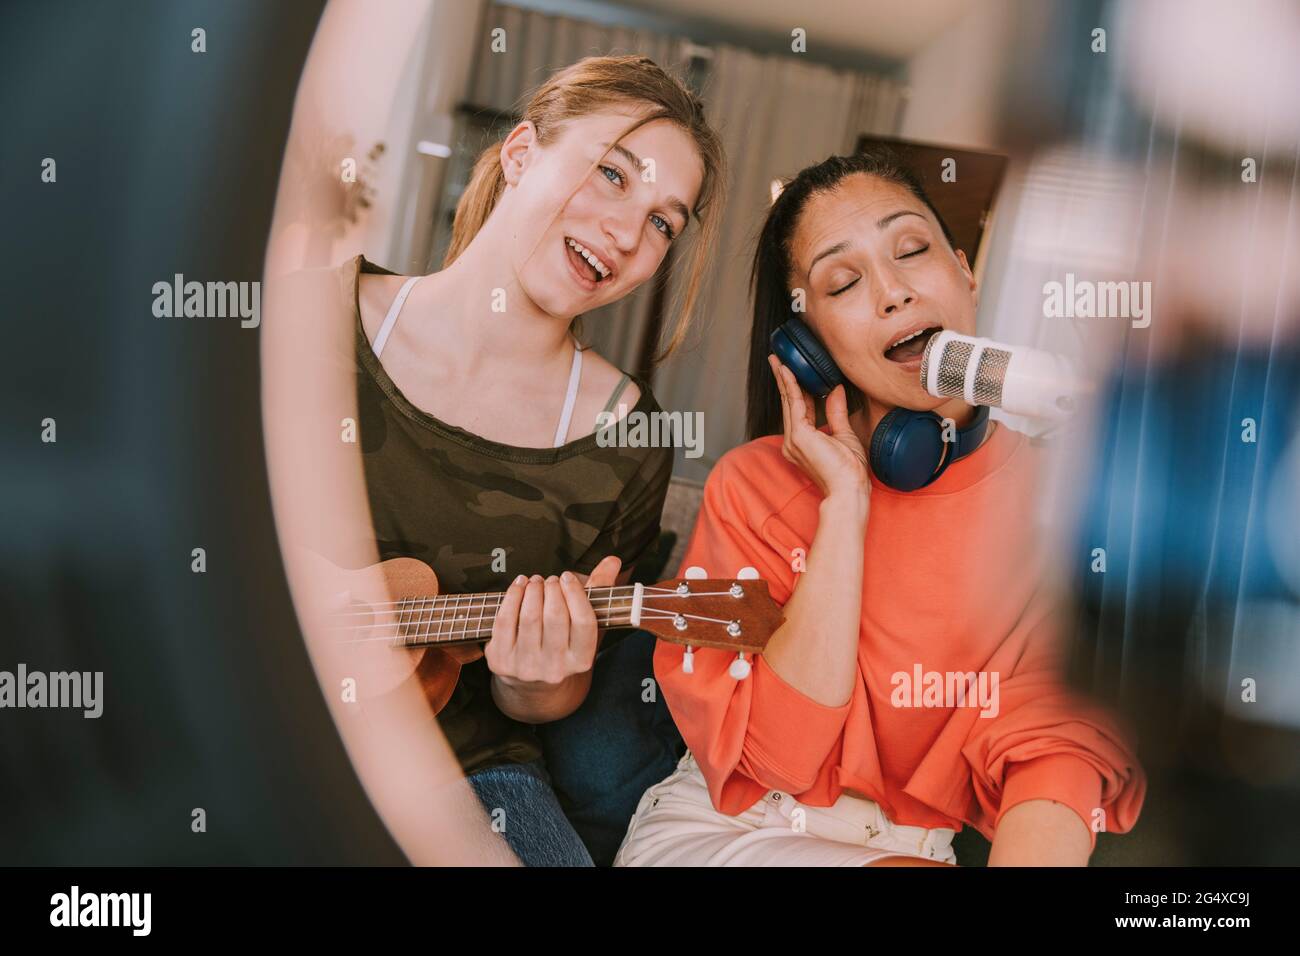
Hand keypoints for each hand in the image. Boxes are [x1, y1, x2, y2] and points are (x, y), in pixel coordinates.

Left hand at [485, 555, 621, 687]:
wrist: (533, 685)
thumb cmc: (563, 645)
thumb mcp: (584, 626)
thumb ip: (600, 590)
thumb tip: (612, 561)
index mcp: (582, 661)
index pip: (584, 623)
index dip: (575, 594)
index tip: (567, 577)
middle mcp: (555, 669)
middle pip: (555, 617)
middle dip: (552, 589)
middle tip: (551, 579)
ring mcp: (526, 667)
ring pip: (529, 617)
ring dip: (532, 590)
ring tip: (535, 581)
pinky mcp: (501, 662)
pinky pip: (505, 621)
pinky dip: (512, 596)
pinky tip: (519, 586)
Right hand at [768, 354, 869, 501]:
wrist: (849, 489)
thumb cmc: (849, 471)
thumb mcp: (845, 434)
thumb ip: (837, 412)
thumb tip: (835, 390)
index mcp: (804, 441)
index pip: (800, 409)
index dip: (798, 388)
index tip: (795, 371)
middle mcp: (794, 441)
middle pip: (788, 402)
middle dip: (784, 379)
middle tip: (777, 359)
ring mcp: (794, 439)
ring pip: (788, 401)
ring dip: (784, 379)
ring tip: (779, 360)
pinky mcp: (799, 436)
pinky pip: (794, 405)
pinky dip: (792, 387)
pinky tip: (789, 372)